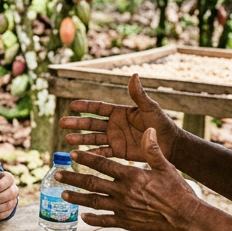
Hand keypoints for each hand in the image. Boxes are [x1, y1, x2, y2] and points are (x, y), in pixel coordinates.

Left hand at [57, 128, 206, 230]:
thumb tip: (147, 129)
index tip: (72, 154)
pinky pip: (104, 221)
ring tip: (63, 194)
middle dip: (73, 178)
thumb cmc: (179, 192)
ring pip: (93, 202)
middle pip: (92, 183)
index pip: (103, 164)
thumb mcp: (166, 167)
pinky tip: (82, 217)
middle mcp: (123, 192)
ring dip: (77, 198)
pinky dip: (92, 219)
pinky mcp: (126, 223)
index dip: (86, 158)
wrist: (186, 220)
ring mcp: (122, 209)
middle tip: (58, 176)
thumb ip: (153, 150)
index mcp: (131, 176)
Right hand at [59, 74, 181, 162]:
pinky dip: (91, 154)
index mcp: (120, 112)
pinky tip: (80, 155)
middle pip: (91, 123)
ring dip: (81, 139)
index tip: (71, 106)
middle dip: (77, 123)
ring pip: (93, 138)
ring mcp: (115, 138)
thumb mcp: (149, 108)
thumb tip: (134, 75)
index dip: (85, 106)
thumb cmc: (161, 124)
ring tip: (67, 139)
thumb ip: (138, 94)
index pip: (98, 108)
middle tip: (62, 123)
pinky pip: (102, 152)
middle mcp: (114, 124)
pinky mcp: (118, 151)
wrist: (169, 144)